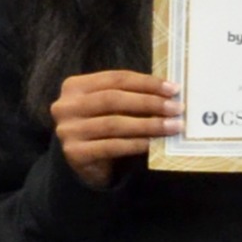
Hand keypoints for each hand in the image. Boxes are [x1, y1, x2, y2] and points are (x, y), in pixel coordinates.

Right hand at [49, 68, 179, 187]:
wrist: (83, 163)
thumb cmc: (102, 127)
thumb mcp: (110, 106)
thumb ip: (129, 96)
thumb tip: (169, 92)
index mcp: (74, 86)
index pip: (115, 79)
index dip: (146, 82)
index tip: (173, 89)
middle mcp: (65, 106)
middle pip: (113, 99)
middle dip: (149, 102)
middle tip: (176, 108)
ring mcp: (67, 130)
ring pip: (114, 123)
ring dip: (148, 124)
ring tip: (173, 126)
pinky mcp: (74, 153)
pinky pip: (111, 146)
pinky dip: (135, 144)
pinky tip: (153, 143)